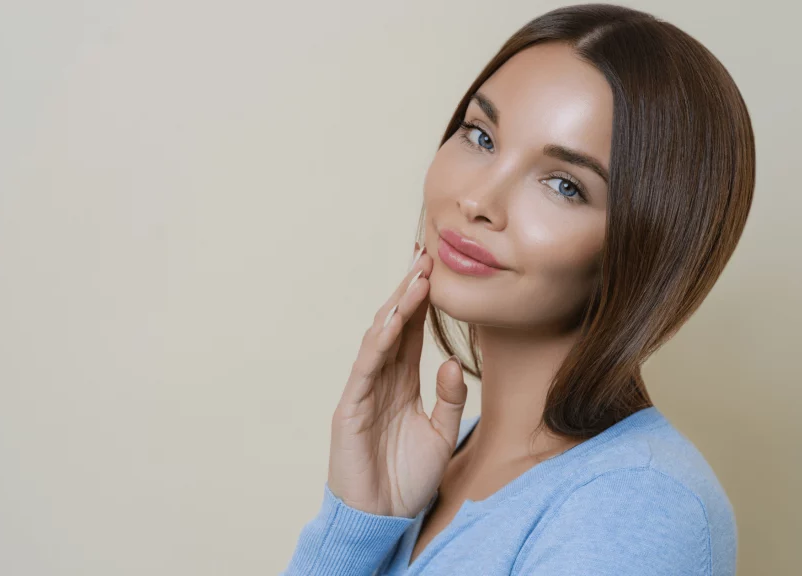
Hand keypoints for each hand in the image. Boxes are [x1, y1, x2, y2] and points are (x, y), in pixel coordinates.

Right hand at [327, 242, 468, 517]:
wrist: (382, 520)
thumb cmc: (407, 480)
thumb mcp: (441, 436)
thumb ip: (450, 400)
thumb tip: (451, 361)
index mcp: (401, 384)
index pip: (413, 333)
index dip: (424, 302)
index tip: (439, 269)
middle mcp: (380, 380)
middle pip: (395, 326)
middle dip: (410, 291)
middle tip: (427, 255)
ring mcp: (363, 391)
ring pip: (380, 338)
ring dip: (398, 306)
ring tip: (417, 276)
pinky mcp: (350, 407)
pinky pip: (366, 366)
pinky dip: (380, 339)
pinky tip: (396, 317)